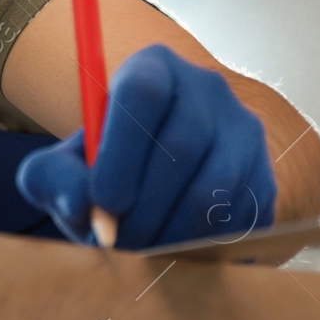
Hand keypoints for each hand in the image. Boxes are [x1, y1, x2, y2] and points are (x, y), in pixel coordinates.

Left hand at [15, 45, 275, 248]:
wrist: (147, 188)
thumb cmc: (96, 172)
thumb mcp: (58, 169)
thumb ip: (54, 179)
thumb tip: (83, 205)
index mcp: (153, 68)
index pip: (144, 93)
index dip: (122, 153)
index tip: (103, 202)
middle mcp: (207, 89)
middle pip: (181, 146)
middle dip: (143, 208)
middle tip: (117, 243)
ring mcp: (244, 132)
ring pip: (214, 187)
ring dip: (171, 231)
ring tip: (139, 251)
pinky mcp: (264, 176)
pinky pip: (239, 217)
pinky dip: (202, 244)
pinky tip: (171, 249)